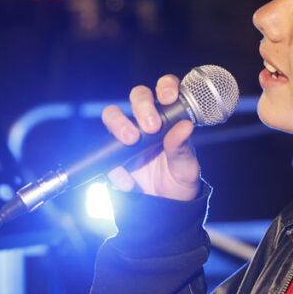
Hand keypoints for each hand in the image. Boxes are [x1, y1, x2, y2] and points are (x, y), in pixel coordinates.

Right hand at [100, 75, 200, 200]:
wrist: (164, 207)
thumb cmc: (179, 180)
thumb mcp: (186, 168)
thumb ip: (182, 148)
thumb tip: (185, 127)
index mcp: (169, 118)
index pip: (165, 90)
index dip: (166, 86)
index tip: (167, 97)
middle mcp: (147, 121)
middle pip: (138, 96)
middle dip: (142, 105)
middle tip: (150, 126)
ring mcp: (127, 135)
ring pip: (113, 114)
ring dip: (120, 123)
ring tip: (131, 141)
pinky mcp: (113, 155)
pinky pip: (106, 153)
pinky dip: (115, 168)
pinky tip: (129, 183)